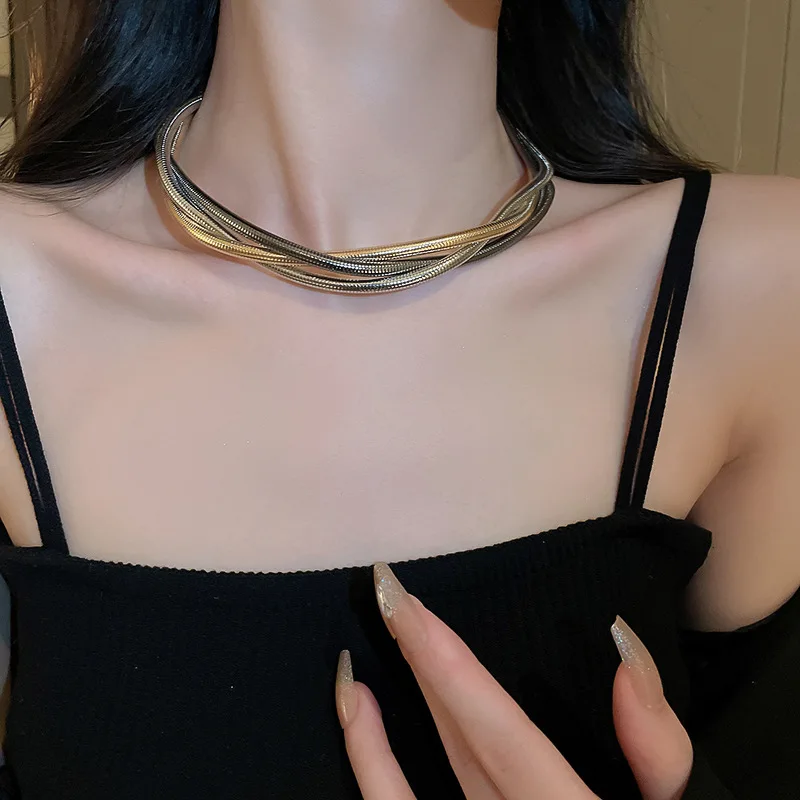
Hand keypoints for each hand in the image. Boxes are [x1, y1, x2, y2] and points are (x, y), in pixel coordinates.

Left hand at [334, 562, 693, 798]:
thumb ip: (657, 746)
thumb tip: (620, 643)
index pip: (500, 733)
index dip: (446, 664)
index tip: (400, 600)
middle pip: (458, 745)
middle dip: (421, 664)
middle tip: (385, 596)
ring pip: (404, 793)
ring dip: (372, 729)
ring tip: (350, 668)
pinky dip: (369, 770)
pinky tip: (359, 718)